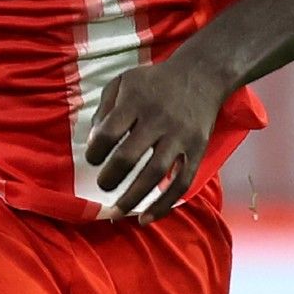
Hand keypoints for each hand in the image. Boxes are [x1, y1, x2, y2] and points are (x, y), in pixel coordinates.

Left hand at [83, 56, 229, 222]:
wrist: (201, 75)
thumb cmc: (154, 81)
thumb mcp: (124, 82)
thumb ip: (105, 109)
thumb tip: (91, 142)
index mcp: (136, 101)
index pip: (109, 132)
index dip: (95, 151)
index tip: (93, 159)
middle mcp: (158, 120)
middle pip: (129, 156)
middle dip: (110, 177)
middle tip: (102, 187)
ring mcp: (180, 137)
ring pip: (155, 174)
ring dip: (133, 197)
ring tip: (116, 212)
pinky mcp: (197, 150)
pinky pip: (181, 183)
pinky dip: (163, 204)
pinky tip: (146, 218)